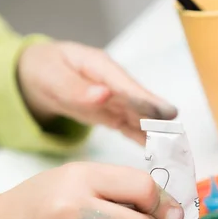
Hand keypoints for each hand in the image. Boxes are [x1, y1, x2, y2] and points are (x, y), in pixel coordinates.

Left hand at [17, 40, 177, 143]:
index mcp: (101, 67)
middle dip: (160, 121)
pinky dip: (143, 138)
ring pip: (140, 117)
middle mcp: (114, 84)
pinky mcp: (112, 114)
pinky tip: (158, 151)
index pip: (128, 87)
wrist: (36, 73)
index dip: (147, 101)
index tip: (167, 115)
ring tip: (177, 150)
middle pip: (140, 103)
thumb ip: (76, 88)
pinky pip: (130, 127)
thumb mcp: (53, 76)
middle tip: (180, 138)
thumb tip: (104, 95)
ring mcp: (115, 99)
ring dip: (157, 132)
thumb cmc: (45, 69)